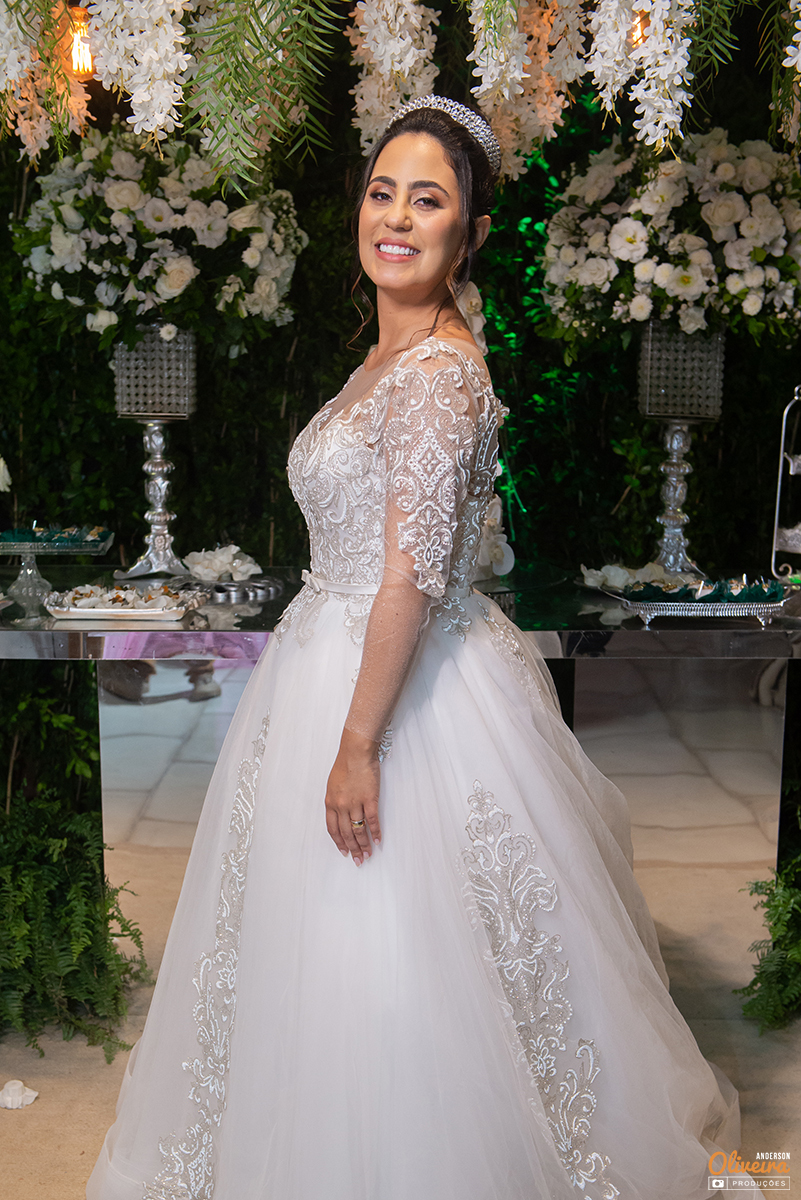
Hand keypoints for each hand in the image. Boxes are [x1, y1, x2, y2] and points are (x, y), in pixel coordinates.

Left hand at [325, 728, 380, 864]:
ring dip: (364, 844)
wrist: (356, 752)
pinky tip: (378, 840)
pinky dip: (375, 832)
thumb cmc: (345, 764)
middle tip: (358, 859)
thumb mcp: (333, 784)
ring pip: (358, 830)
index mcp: (330, 802)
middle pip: (346, 833)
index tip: (344, 851)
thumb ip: (336, 800)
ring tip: (368, 854)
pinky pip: (372, 820)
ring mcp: (355, 803)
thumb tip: (340, 814)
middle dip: (352, 848)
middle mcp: (341, 805)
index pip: (332, 829)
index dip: (339, 842)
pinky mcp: (369, 799)